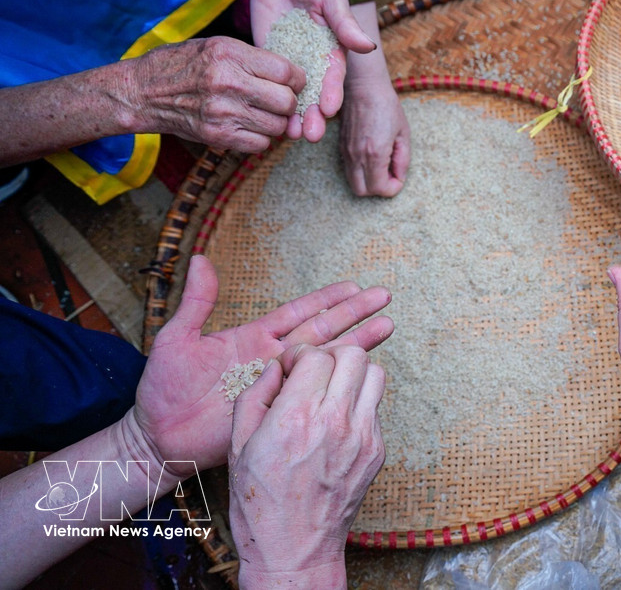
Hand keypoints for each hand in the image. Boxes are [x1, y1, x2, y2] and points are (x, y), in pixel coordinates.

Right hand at [129, 37, 304, 151]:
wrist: (143, 92)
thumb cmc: (182, 65)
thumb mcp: (216, 46)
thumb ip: (252, 58)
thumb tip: (291, 74)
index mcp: (230, 55)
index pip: (286, 72)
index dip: (297, 80)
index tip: (294, 83)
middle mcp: (228, 82)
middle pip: (286, 102)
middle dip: (289, 103)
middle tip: (281, 101)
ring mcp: (222, 112)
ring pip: (278, 126)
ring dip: (276, 123)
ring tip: (263, 114)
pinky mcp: (218, 136)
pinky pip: (261, 144)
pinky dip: (261, 138)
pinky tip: (250, 127)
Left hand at [132, 255, 392, 477]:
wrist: (158, 437)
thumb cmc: (163, 390)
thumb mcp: (176, 339)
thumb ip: (196, 302)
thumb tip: (199, 258)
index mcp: (254, 337)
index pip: (299, 312)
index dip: (326, 299)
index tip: (354, 285)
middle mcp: (273, 358)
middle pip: (323, 330)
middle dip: (354, 313)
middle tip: (383, 297)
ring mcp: (279, 385)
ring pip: (327, 359)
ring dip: (356, 343)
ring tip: (386, 326)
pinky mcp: (279, 410)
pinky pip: (314, 394)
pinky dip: (339, 383)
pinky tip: (363, 371)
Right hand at [229, 344, 385, 588]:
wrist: (295, 551)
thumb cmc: (261, 504)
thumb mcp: (237, 447)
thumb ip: (254, 396)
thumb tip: (274, 367)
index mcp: (295, 418)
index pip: (316, 355)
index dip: (300, 355)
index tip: (290, 368)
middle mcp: (335, 423)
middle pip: (353, 355)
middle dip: (330, 355)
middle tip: (315, 371)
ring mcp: (362, 437)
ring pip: (376, 374)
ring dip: (353, 374)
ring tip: (332, 389)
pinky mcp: (376, 452)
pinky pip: (376, 407)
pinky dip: (359, 402)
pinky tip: (337, 420)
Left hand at [247, 0, 376, 141]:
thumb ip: (345, 22)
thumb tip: (367, 46)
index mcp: (333, 51)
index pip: (333, 78)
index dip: (331, 94)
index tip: (328, 109)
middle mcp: (314, 64)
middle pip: (315, 95)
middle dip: (314, 116)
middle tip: (311, 135)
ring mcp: (291, 65)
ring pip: (293, 96)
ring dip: (293, 117)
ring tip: (291, 134)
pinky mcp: (270, 62)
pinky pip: (270, 85)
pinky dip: (271, 101)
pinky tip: (270, 117)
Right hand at [340, 2, 410, 196]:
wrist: (363, 85)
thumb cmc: (387, 105)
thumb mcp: (403, 132)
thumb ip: (402, 159)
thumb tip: (398, 177)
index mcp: (375, 153)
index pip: (380, 189)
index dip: (393, 188)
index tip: (399, 176)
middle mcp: (357, 156)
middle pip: (363, 192)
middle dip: (378, 188)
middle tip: (389, 174)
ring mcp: (346, 151)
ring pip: (354, 182)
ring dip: (369, 180)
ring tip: (382, 165)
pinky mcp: (341, 146)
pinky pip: (348, 169)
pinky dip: (361, 171)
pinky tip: (371, 157)